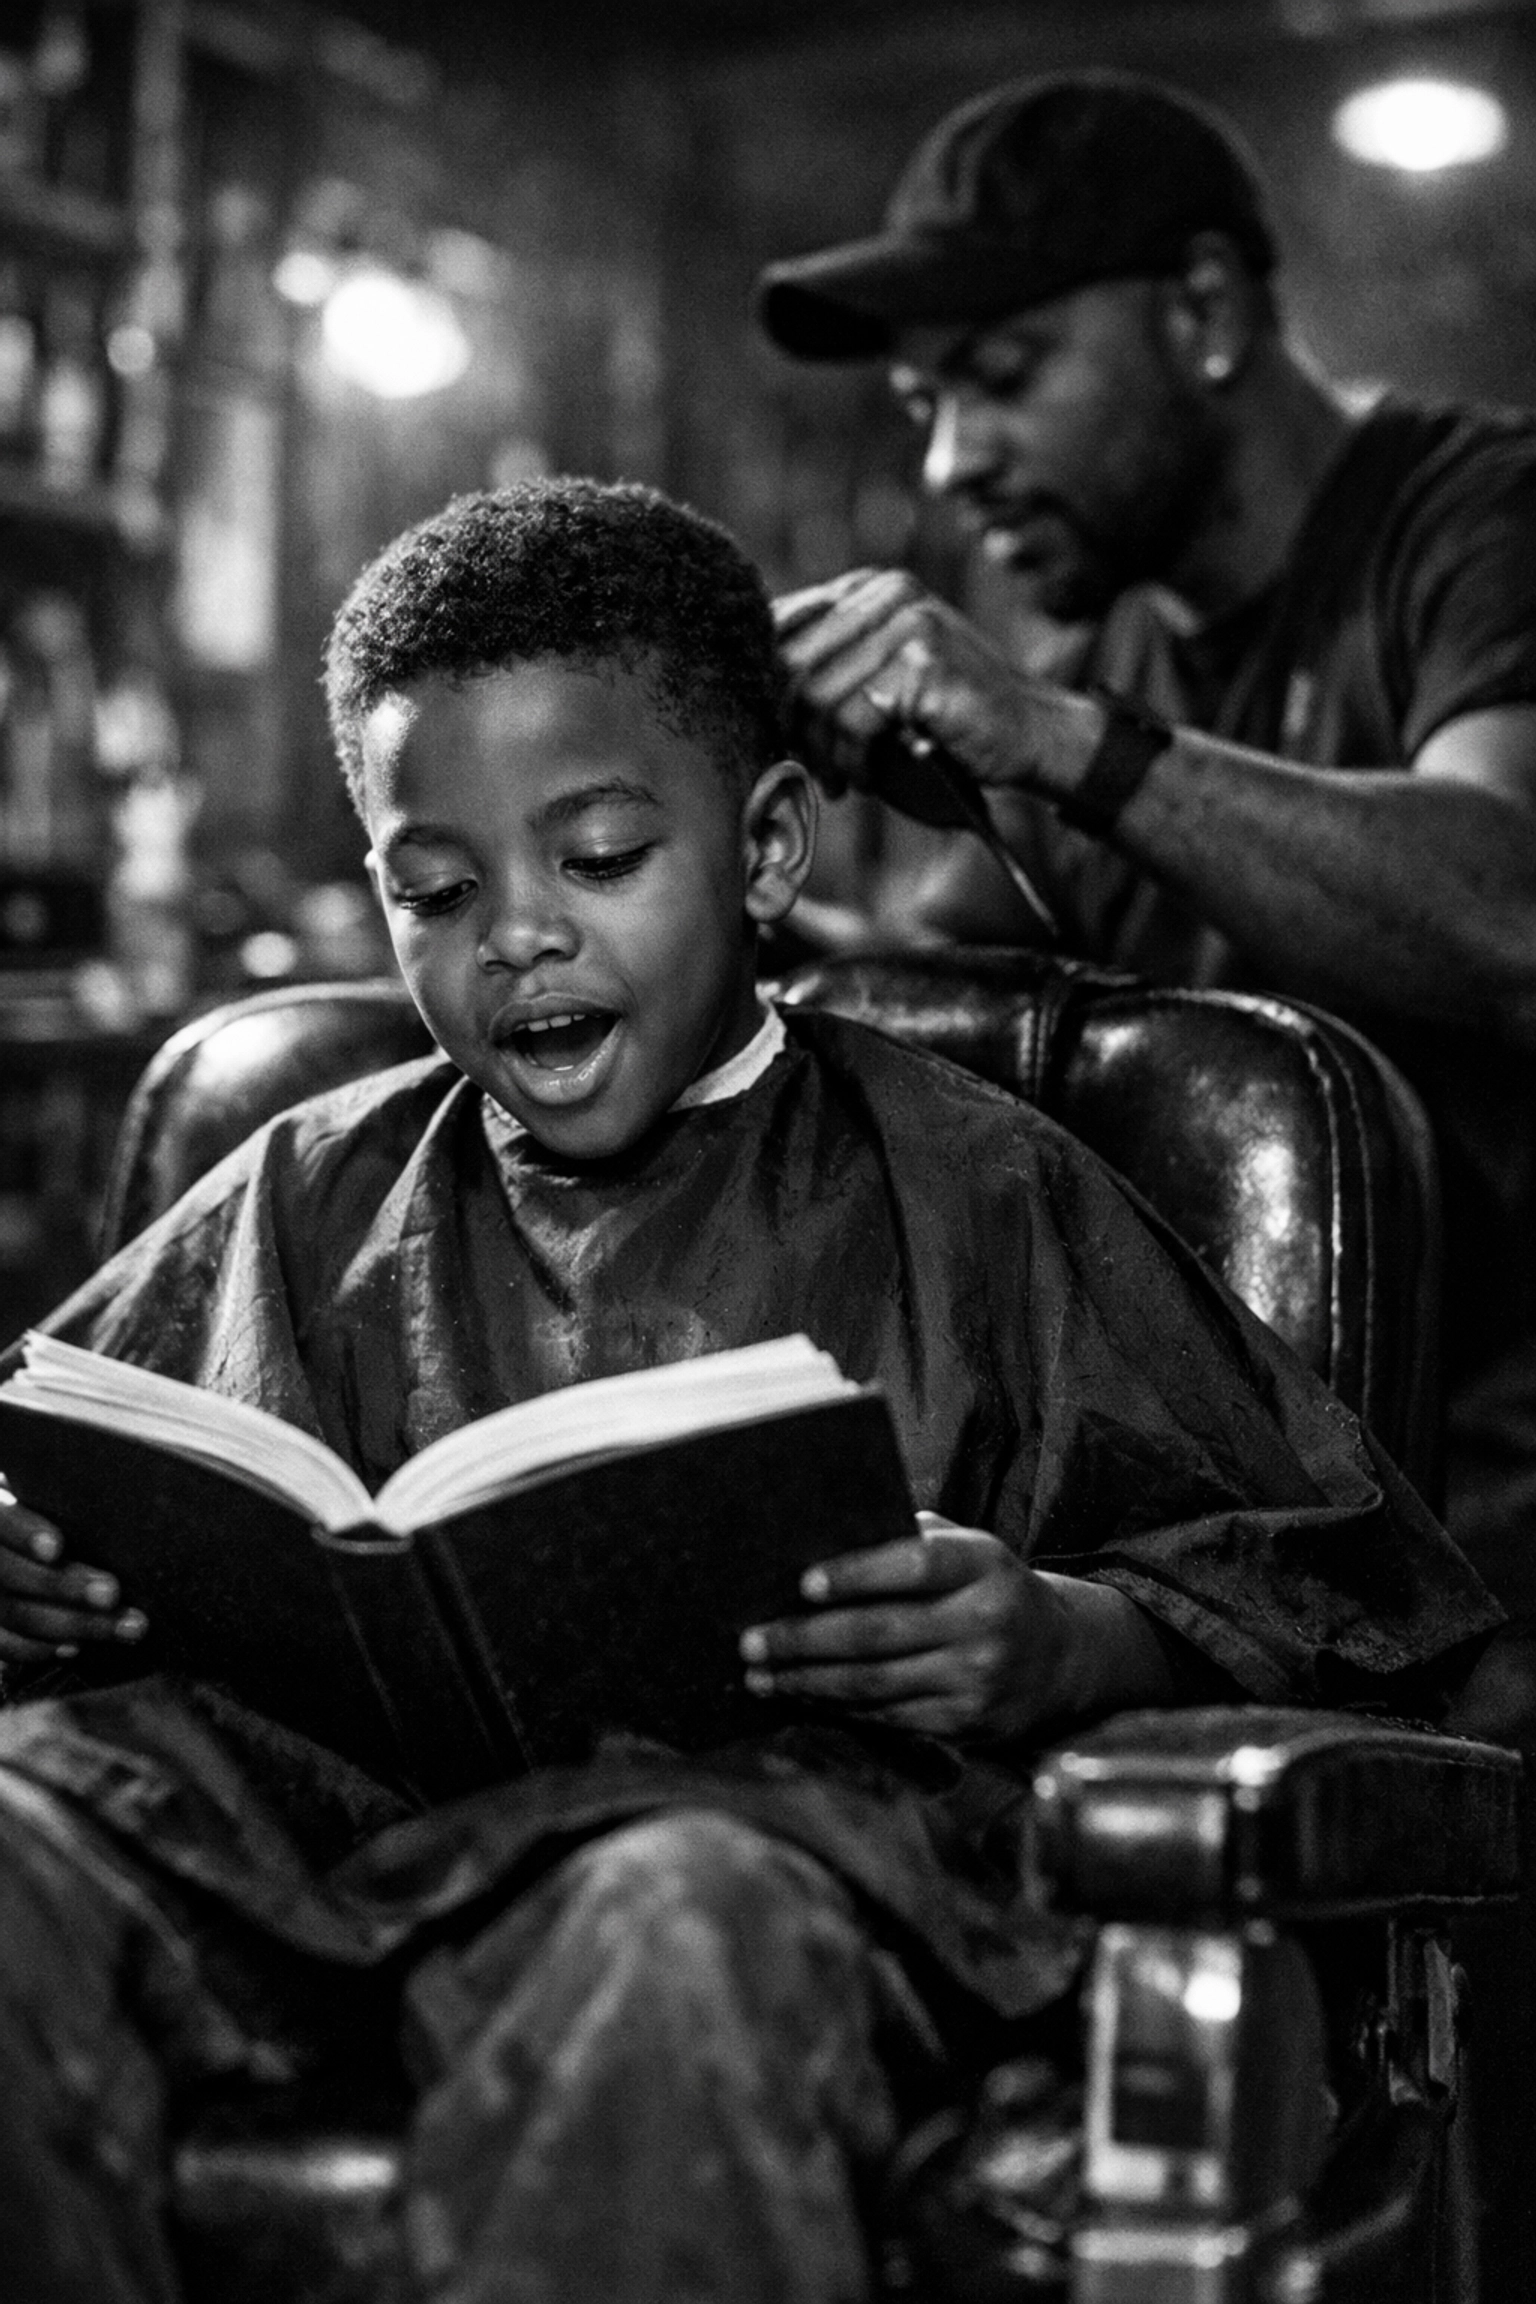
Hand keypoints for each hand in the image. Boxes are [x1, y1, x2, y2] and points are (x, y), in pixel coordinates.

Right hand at [0, 1478, 146, 1665]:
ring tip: (125, 1626)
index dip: (25, 1533)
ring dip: (73, 1624)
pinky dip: (39, 1648)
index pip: (3, 1520)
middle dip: (63, 1586)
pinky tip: (75, 1647)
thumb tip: (113, 1493)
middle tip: (111, 1592)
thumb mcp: (45, 1496)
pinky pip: (5, 1644)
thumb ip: (65, 1500)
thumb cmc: (48, 1512)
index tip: (56, 1547)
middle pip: (10, 1573)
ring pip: (15, 1613)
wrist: (16, 1547)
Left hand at [739, 1510, 1076, 1745]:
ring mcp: (979, 1677)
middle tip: (750, 1640)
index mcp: (983, 1564)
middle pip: (880, 1634)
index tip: (802, 1583)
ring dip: (808, 1681)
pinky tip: (804, 1696)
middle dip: (805, 1640)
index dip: (857, 1574)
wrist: (1063, 1657)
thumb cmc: (989, 1588)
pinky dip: (839, 1707)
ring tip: (760, 1675)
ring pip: (876, 1684)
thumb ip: (913, 1538)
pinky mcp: (969, 1722)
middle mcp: (986, 1621)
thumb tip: (826, 1531)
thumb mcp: (969, 1550)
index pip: (915, 1564)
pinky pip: (890, 1716)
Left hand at [774, 569, 1094, 802]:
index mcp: (866, 588)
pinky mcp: (924, 662)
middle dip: (790, 727)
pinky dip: (853, 758)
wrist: (1031, 731)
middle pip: (790, 661)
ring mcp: (908, 622)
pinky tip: (867, 777)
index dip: (767, 690)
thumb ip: (826, 670)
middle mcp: (885, 592)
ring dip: (821, 750)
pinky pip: (855, 717)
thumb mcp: (879, 681)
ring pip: (817, 694)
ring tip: (840, 778)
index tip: (782, 738)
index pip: (780, 626)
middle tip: (807, 767)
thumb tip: (748, 696)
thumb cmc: (947, 717)